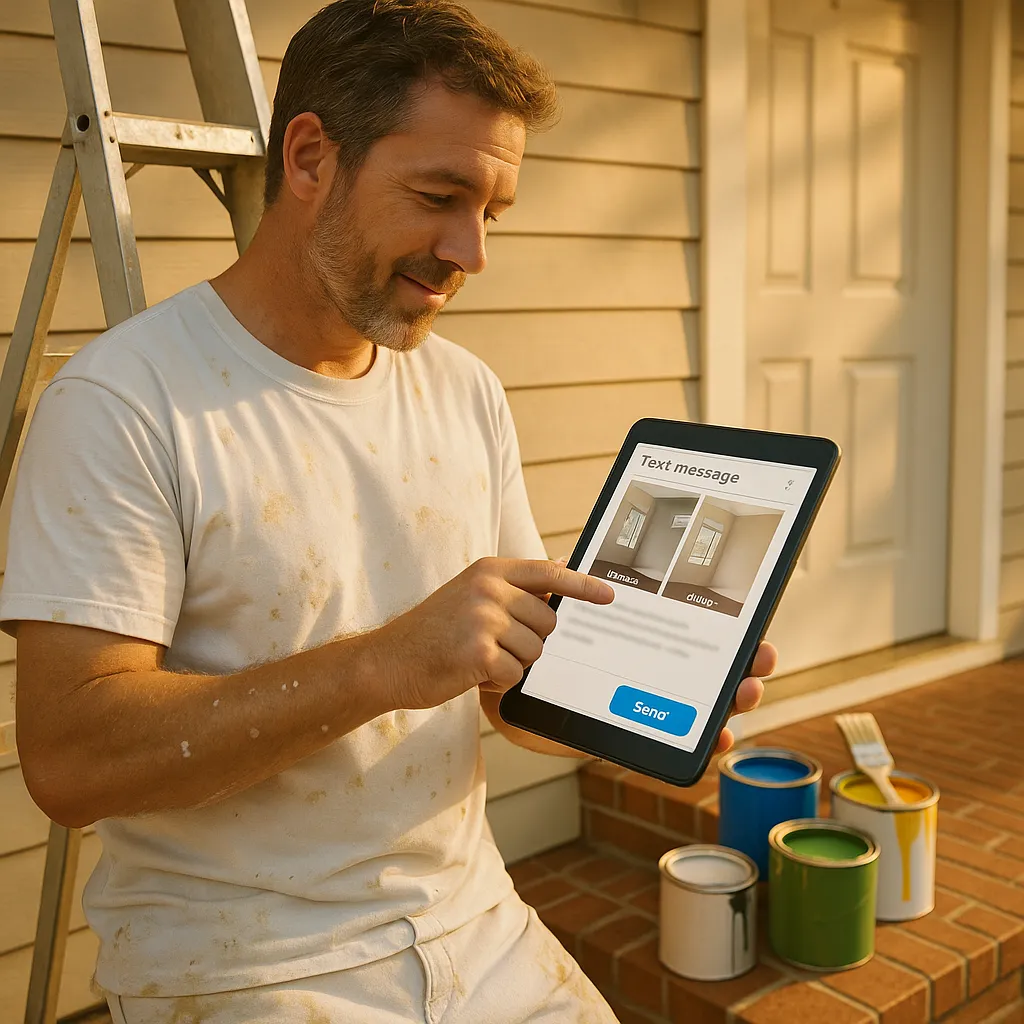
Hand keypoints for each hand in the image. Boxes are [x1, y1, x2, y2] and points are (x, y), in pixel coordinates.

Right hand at [374, 558, 613, 709]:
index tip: (609, 595)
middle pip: (548, 620)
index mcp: (489, 571)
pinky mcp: (479, 652)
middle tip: (494, 644)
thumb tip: (562, 567)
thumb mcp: (471, 595)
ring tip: (478, 657)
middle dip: (530, 640)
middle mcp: (488, 589)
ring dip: (513, 663)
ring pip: (535, 650)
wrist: (387, 661)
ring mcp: (484, 619)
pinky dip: (498, 682)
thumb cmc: (432, 633)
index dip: (583, 585)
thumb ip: (514, 587)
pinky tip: (471, 673)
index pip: (548, 573)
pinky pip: (515, 674)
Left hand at [544, 556, 773, 756]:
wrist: (511, 687)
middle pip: (712, 674)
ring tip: (745, 695)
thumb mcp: (558, 615)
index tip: (755, 635)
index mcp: (645, 643)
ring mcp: (646, 708)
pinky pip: (673, 744)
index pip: (697, 639)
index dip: (732, 638)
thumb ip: (568, 589)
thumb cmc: (543, 646)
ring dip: (732, 704)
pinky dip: (701, 744)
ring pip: (702, 709)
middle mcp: (653, 674)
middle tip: (760, 663)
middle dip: (745, 668)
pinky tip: (717, 739)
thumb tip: (572, 560)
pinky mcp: (630, 734)